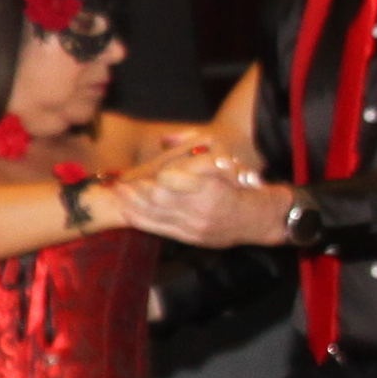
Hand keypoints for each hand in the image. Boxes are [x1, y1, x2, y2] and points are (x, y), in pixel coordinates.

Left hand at [121, 167, 301, 248]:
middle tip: (119, 183)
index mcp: (209, 187)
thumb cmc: (241, 185)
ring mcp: (195, 226)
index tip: (138, 172)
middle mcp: (200, 209)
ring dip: (133, 205)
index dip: (152, 176)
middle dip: (136, 191)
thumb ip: (195, 151)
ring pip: (155, 215)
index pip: (170, 180)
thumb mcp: (224, 161)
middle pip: (157, 199)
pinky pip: (160, 229)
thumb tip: (165, 138)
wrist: (258, 219)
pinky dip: (141, 220)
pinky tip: (128, 212)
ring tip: (118, 195)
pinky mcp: (191, 238)